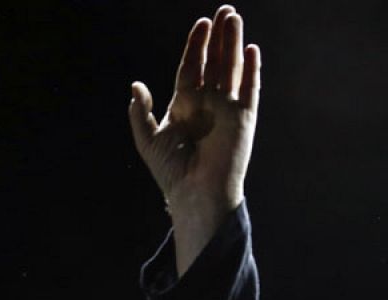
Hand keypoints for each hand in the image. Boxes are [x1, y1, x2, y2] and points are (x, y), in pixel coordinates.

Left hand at [129, 5, 260, 272]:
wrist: (196, 193)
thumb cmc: (171, 173)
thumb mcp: (148, 140)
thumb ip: (140, 113)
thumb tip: (135, 85)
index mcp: (184, 106)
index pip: (191, 68)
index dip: (195, 46)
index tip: (200, 24)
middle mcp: (207, 104)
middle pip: (214, 62)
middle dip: (218, 37)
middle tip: (223, 10)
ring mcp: (227, 109)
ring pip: (232, 68)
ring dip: (234, 44)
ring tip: (234, 18)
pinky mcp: (244, 118)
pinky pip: (250, 89)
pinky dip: (252, 70)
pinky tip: (252, 49)